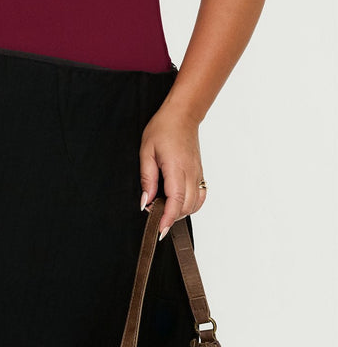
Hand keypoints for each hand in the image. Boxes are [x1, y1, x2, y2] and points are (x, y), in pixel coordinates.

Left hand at [139, 104, 206, 238]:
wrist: (182, 115)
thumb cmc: (163, 128)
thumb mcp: (147, 151)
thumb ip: (147, 178)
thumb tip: (145, 201)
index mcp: (176, 168)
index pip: (176, 202)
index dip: (167, 219)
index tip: (159, 231)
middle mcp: (191, 174)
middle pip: (186, 207)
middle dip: (170, 216)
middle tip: (153, 213)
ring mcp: (198, 174)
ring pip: (194, 204)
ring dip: (180, 211)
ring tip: (163, 207)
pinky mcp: (200, 173)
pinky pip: (200, 195)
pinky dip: (191, 204)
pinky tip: (179, 201)